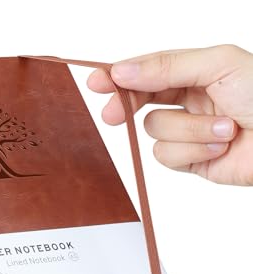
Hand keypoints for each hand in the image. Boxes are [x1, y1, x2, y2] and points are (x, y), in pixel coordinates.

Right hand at [87, 44, 252, 185]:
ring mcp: (186, 132)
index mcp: (194, 72)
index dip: (119, 76)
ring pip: (155, 132)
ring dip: (189, 131)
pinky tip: (219, 148)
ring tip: (224, 129)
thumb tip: (122, 70)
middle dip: (127, 107)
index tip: (97, 81)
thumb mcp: (217, 66)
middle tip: (112, 115)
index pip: (147, 71)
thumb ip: (166, 66)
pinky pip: (166, 156)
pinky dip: (193, 152)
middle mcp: (187, 101)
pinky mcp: (188, 160)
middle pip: (140, 102)